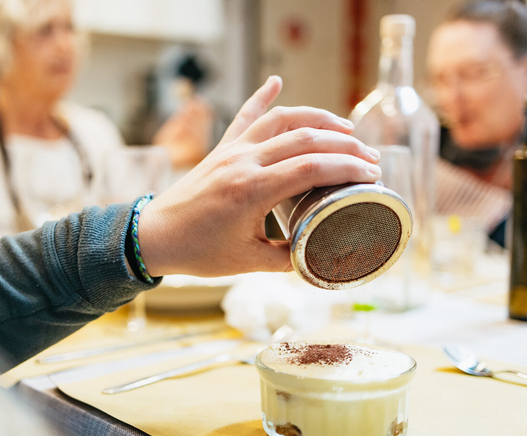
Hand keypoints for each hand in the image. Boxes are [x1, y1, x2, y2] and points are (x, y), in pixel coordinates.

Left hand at [138, 76, 381, 277]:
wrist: (154, 236)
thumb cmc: (198, 251)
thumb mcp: (249, 262)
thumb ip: (288, 257)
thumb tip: (317, 251)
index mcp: (252, 191)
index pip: (313, 167)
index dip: (348, 167)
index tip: (371, 174)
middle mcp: (243, 162)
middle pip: (305, 139)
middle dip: (345, 144)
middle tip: (369, 156)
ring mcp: (231, 151)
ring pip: (281, 120)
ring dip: (317, 118)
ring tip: (344, 127)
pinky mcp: (221, 149)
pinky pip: (245, 116)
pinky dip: (262, 97)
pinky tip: (276, 81)